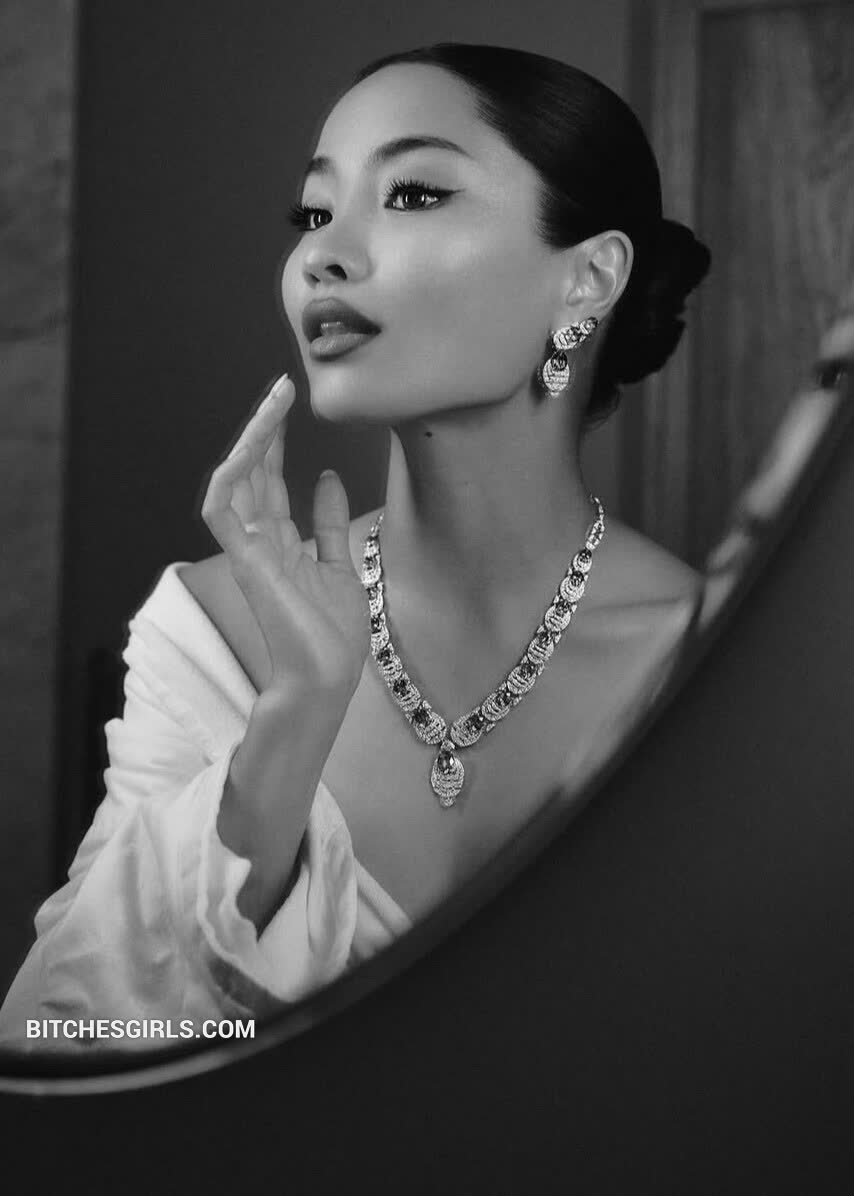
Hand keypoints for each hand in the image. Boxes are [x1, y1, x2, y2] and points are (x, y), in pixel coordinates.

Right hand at [201, 374, 370, 695]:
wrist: (327, 679)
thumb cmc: (332, 636)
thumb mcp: (341, 566)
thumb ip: (328, 524)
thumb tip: (326, 477)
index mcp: (280, 544)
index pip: (270, 481)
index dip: (277, 442)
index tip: (291, 404)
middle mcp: (259, 541)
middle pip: (254, 473)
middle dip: (266, 428)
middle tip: (283, 386)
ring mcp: (248, 550)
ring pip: (235, 480)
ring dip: (252, 439)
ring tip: (274, 402)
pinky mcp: (244, 560)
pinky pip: (222, 508)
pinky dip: (231, 474)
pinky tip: (250, 444)